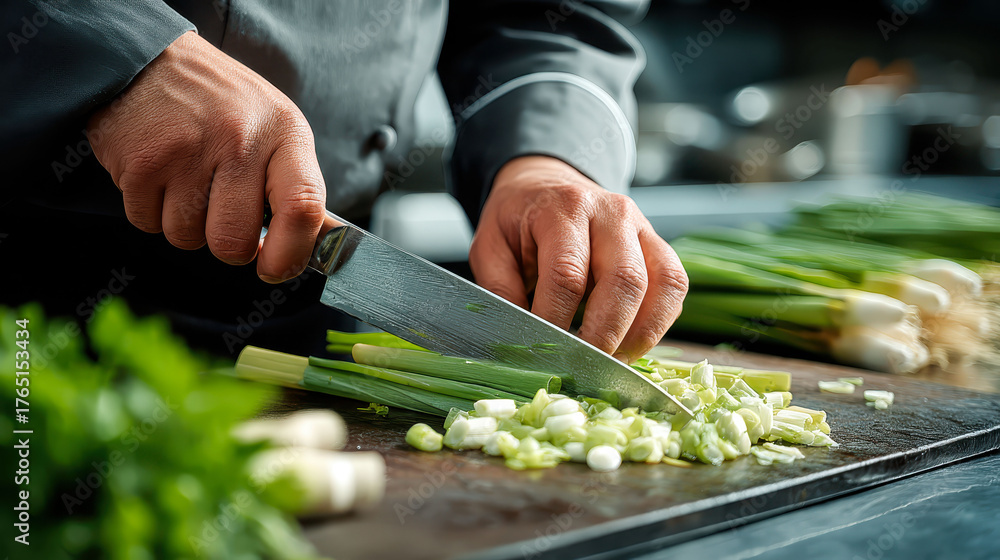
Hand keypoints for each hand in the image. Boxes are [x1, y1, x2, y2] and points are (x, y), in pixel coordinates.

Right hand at [87, 31, 328, 282]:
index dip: (291, 255)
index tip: (275, 269)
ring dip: (185, 224)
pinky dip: (151, 210)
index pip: (303, 208)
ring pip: (187, 238)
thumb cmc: (221, 104)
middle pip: (235, 242)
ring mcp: (188, 151)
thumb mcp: (274, 128)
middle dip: (227, 245)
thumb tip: (322, 243)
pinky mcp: (142, 163)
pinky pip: (148, 224)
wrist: (145, 59)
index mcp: (284, 133)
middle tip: (221, 213)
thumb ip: (295, 184)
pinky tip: (160, 173)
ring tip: (187, 179)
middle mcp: (239, 140)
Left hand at [470, 156, 688, 362]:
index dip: (558, 321)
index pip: (568, 275)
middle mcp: (611, 212)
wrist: (547, 185)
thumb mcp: (490, 247)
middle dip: (605, 335)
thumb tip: (517, 338)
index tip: (545, 350)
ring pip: (663, 285)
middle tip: (584, 367)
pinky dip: (659, 322)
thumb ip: (500, 290)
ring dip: (641, 334)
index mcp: (563, 209)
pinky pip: (675, 287)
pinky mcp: (660, 245)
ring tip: (613, 361)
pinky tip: (631, 342)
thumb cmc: (518, 222)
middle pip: (624, 281)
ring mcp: (642, 227)